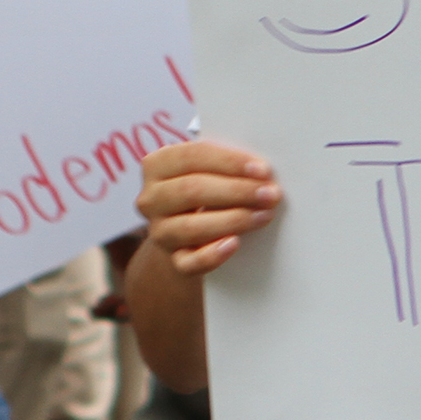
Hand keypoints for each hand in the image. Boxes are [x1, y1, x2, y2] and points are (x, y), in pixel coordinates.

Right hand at [137, 138, 279, 277]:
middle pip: (192, 190)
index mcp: (156, 165)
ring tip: (264, 215)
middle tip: (269, 194)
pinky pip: (189, 262)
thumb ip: (225, 166)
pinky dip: (212, 255)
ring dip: (233, 220)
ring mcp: (159, 231)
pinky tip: (234, 244)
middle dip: (236, 191)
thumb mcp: (206, 171)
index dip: (229, 162)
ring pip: (191, 227)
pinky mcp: (173, 260)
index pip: (191, 157)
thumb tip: (261, 171)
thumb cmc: (203, 191)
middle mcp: (151, 199)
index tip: (262, 169)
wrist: (187, 234)